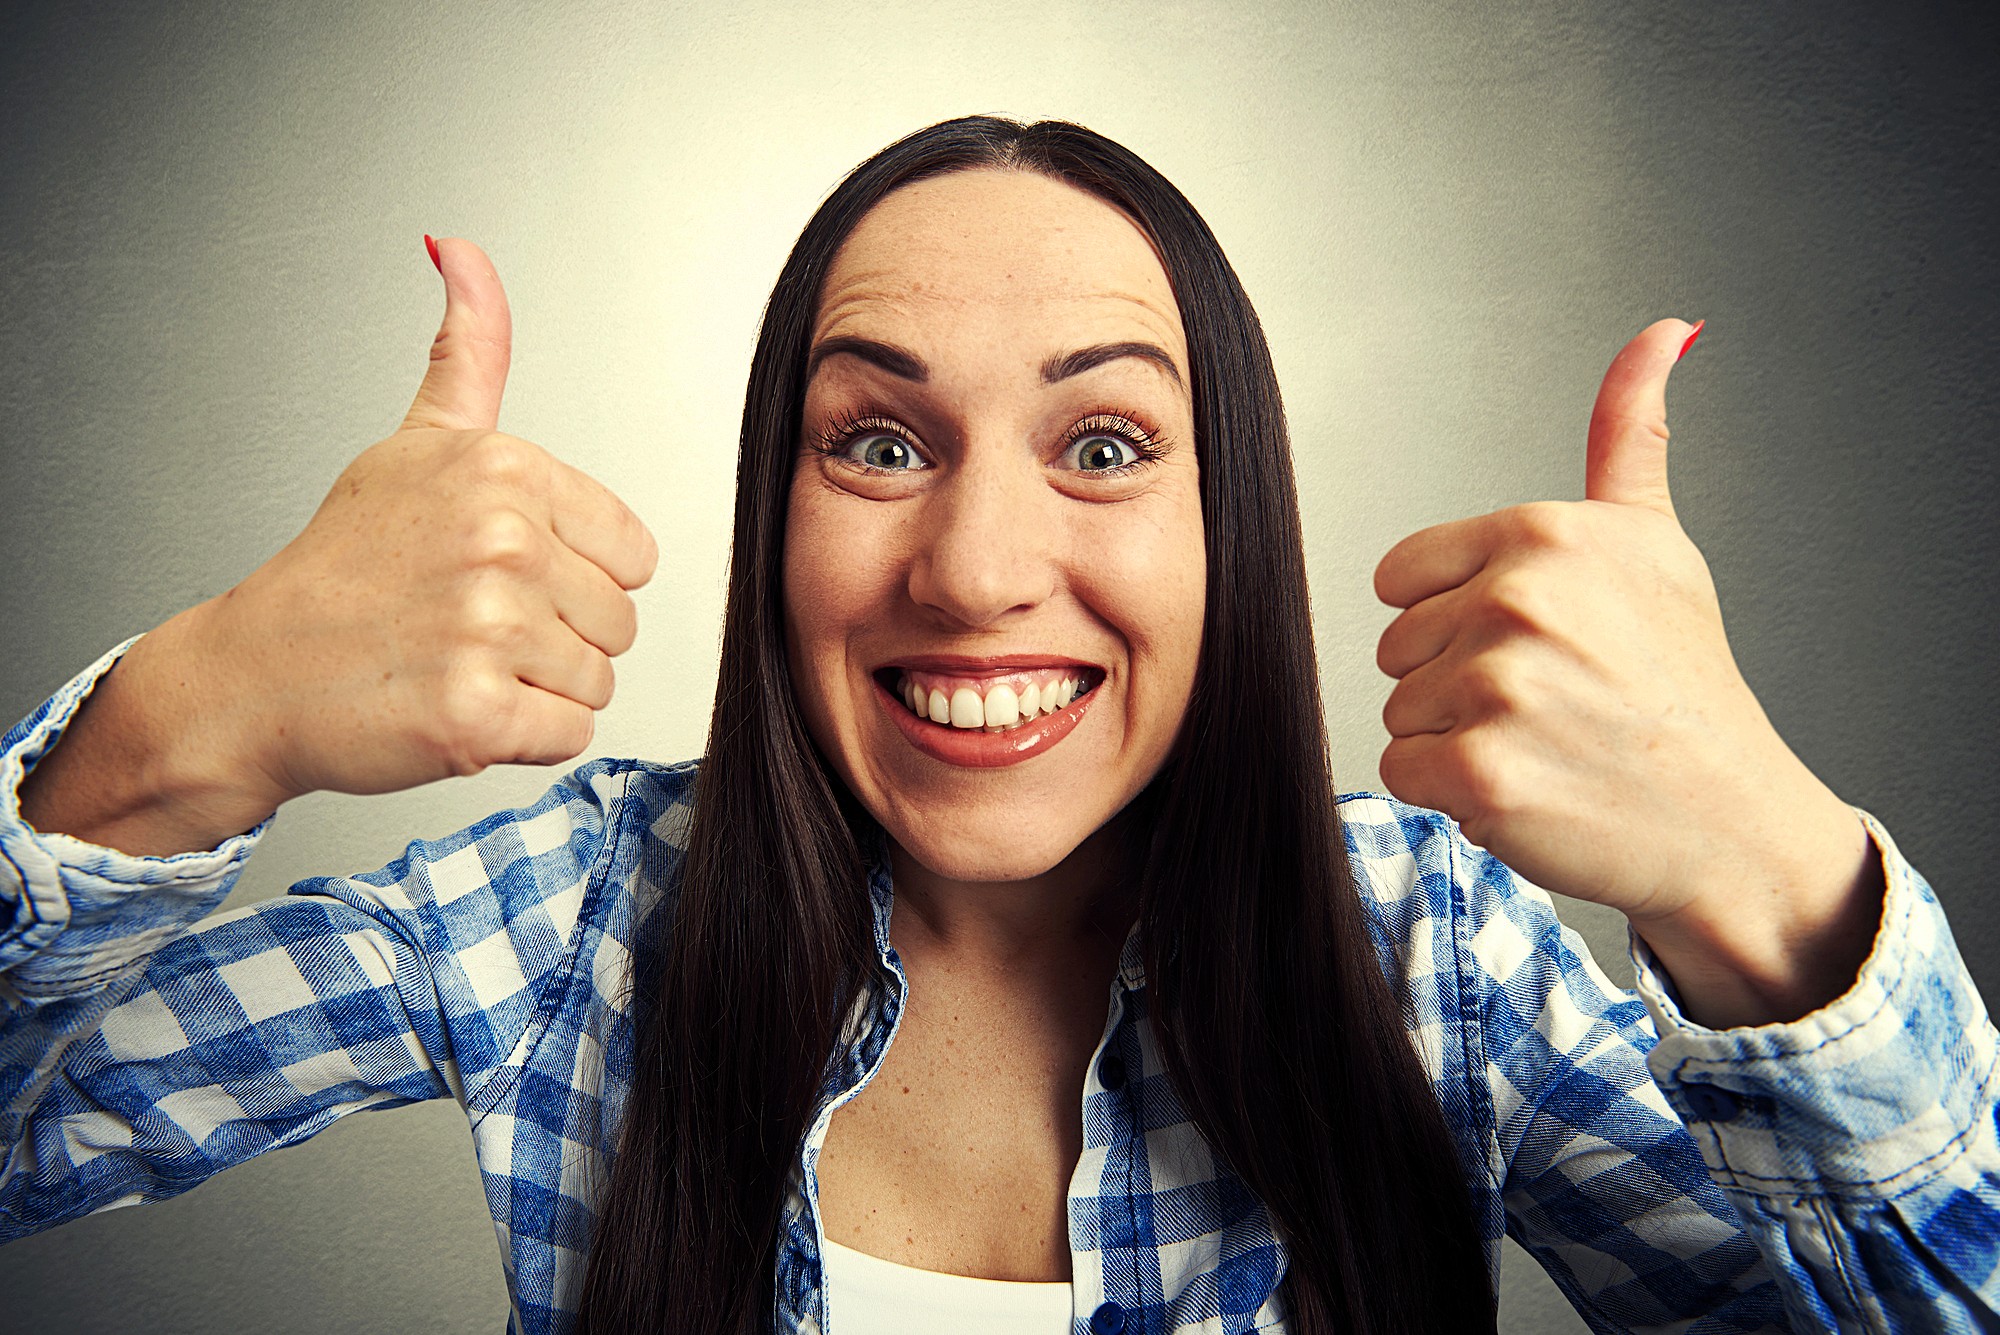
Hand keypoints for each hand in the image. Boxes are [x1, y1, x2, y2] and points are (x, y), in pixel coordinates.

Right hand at [22, 238, 658, 853]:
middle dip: (557, 636)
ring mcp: (489, 630)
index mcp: (506, 470)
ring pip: (597, 682)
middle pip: (620, 621)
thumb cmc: (343, 567)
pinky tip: (456, 707)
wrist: (254, 673)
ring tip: (458, 662)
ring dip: (538, 689)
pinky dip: (520, 740)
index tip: (499, 573)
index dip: (575, 575)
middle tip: (468, 625)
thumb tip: (462, 251)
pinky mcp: (477, 714)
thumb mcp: (413, 441)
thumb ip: (467, 351)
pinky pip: (568, 736)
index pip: (633, 553)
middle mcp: (502, 541)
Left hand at [1371, 320, 1876, 1023]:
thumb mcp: (1656, 544)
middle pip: (1397, 646)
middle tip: (1550, 702)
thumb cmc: (1683, 686)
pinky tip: (1529, 788)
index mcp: (1545, 534)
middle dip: (1455, 682)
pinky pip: (1402, 770)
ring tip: (1546, 744)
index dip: (1454, 619)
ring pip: (1400, 709)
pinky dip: (1451, 795)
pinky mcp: (1480, 770)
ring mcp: (1499, 686)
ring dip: (1456, 739)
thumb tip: (1664, 330)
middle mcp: (1520, 599)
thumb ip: (1628, 437)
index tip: (1531, 644)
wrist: (1728, 820)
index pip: (1402, 576)